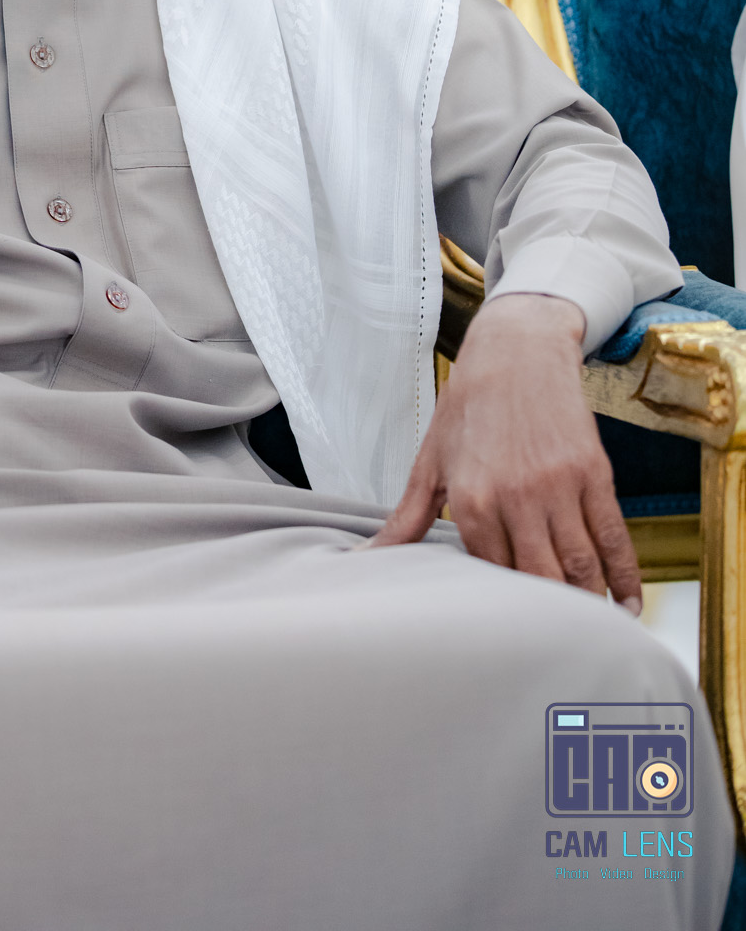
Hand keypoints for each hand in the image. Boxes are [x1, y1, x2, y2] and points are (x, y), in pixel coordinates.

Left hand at [371, 293, 641, 613]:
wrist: (516, 350)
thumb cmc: (470, 406)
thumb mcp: (430, 461)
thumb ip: (405, 519)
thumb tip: (366, 557)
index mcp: (473, 500)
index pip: (491, 576)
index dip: (502, 607)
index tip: (507, 629)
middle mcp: (517, 497)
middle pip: (541, 581)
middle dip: (548, 617)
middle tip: (552, 642)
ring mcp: (560, 486)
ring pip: (581, 567)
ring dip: (587, 606)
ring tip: (587, 631)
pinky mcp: (594, 474)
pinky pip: (614, 537)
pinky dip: (626, 577)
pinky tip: (626, 604)